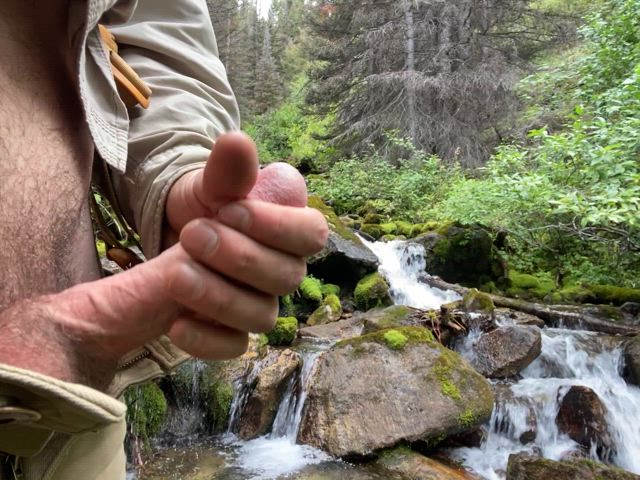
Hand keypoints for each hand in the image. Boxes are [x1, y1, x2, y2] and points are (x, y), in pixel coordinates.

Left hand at [162, 131, 327, 355]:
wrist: (179, 233)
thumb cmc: (209, 205)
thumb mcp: (211, 184)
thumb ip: (227, 170)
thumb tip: (237, 142)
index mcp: (293, 231)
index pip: (311, 235)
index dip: (275, 227)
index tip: (229, 210)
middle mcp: (286, 271)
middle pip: (285, 278)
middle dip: (238, 258)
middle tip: (192, 233)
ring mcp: (263, 305)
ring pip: (261, 316)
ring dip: (219, 297)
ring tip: (174, 273)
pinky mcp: (235, 332)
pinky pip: (234, 348)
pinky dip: (206, 339)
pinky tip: (175, 323)